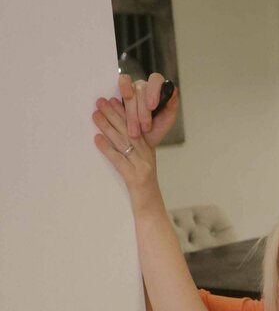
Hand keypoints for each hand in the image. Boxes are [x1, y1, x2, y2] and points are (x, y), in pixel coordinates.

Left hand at [92, 95, 161, 212]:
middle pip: (129, 130)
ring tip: (95, 115)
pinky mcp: (135, 178)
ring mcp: (142, 167)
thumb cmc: (143, 190)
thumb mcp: (141, 167)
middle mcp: (147, 156)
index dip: (124, 112)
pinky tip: (97, 139)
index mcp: (148, 151)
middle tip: (100, 102)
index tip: (112, 100)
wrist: (151, 211)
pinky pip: (119, 160)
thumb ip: (132, 151)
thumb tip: (115, 135)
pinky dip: (107, 149)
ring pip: (123, 142)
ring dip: (107, 127)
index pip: (136, 126)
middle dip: (113, 114)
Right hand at [118, 72, 178, 144]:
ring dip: (132, 113)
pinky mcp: (118, 92)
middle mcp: (143, 86)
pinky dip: (122, 91)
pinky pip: (120, 84)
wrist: (141, 142)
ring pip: (129, 92)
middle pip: (141, 89)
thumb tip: (174, 90)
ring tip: (135, 131)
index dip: (153, 91)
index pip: (155, 80)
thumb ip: (172, 105)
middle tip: (145, 128)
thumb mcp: (167, 120)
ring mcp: (130, 88)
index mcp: (157, 89)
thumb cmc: (156, 129)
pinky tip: (120, 105)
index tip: (152, 107)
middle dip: (142, 111)